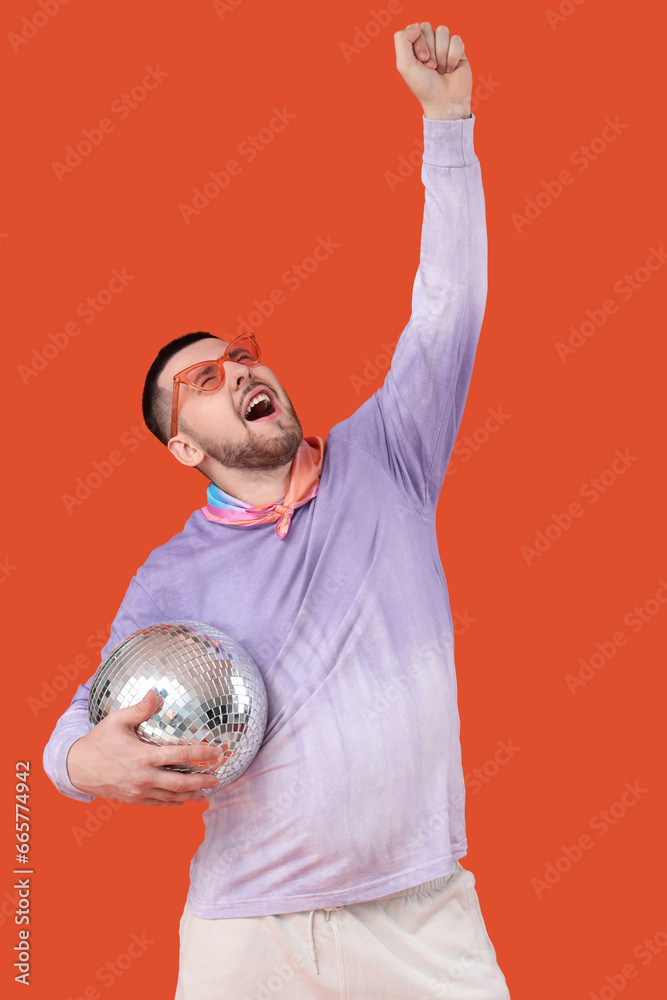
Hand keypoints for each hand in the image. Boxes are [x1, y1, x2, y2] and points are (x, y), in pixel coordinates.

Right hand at [66, 688, 222, 805]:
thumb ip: (141, 709)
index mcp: (143, 756)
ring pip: (171, 797)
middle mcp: (144, 777)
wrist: (77, 768)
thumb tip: (156, 693)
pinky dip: (173, 803)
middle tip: (217, 779)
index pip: (180, 756)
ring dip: (191, 796)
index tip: (216, 752)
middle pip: (181, 782)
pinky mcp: (133, 800)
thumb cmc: (99, 741)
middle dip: (202, 781)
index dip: (202, 754)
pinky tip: (183, 801)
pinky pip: (158, 804)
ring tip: (206, 795)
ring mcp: (139, 792)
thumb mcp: (118, 720)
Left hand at [394, 23, 471, 119]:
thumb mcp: (404, 65)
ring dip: (441, 54)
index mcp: (413, 47)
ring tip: (441, 70)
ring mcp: (443, 47)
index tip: (421, 61)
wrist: (445, 101)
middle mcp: (428, 45)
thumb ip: (401, 40)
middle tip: (431, 67)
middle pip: (428, 27)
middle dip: (430, 49)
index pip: (415, 28)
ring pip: (443, 31)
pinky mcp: (458, 50)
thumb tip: (416, 26)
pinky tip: (451, 69)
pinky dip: (453, 56)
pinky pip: (457, 40)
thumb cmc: (424, 87)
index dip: (419, 42)